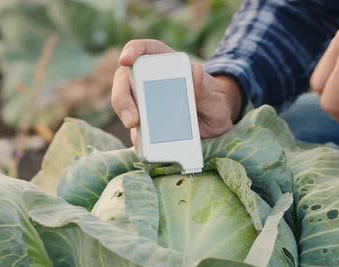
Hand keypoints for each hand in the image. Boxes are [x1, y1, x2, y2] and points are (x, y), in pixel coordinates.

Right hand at [111, 39, 242, 143]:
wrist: (216, 122)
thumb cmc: (215, 101)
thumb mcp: (214, 95)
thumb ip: (204, 85)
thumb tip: (195, 71)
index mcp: (166, 64)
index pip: (145, 50)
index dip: (132, 50)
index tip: (125, 59)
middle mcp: (150, 80)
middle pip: (126, 80)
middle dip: (123, 97)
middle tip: (132, 118)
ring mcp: (145, 102)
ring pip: (125, 104)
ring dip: (126, 116)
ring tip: (136, 129)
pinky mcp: (146, 124)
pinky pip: (135, 130)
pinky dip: (136, 137)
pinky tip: (143, 145)